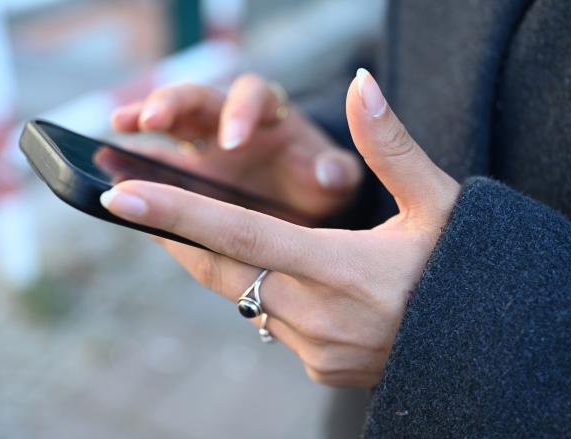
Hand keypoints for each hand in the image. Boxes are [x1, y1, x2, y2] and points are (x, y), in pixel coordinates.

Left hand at [101, 69, 460, 386]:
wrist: (485, 345)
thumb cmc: (464, 269)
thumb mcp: (438, 203)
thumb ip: (391, 146)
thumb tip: (360, 85)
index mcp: (343, 269)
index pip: (241, 236)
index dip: (178, 214)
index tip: (122, 196)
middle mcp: (319, 316)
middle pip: (226, 270)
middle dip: (183, 238)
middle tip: (148, 206)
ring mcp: (317, 350)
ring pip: (246, 297)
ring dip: (230, 264)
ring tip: (216, 233)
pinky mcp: (318, 368)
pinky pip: (272, 323)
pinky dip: (267, 293)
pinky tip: (289, 277)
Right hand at [112, 74, 362, 219]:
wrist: (302, 202)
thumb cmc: (318, 183)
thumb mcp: (334, 180)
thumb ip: (336, 173)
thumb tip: (329, 172)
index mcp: (271, 116)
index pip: (253, 97)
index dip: (240, 113)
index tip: (232, 142)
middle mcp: (232, 121)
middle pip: (199, 97)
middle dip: (174, 103)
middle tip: (151, 119)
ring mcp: (204, 143)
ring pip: (169, 121)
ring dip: (142, 119)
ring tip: (117, 127)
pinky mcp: (187, 168)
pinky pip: (156, 158)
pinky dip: (135, 160)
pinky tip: (113, 170)